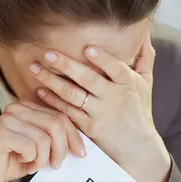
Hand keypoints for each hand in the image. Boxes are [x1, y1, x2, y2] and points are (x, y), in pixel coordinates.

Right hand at [0, 100, 83, 181]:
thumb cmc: (13, 161)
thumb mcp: (40, 147)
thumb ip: (55, 138)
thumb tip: (82, 144)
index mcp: (27, 106)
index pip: (60, 116)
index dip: (74, 135)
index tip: (80, 153)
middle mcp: (16, 108)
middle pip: (55, 124)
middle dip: (61, 149)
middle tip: (56, 165)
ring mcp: (7, 119)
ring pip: (44, 139)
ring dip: (42, 159)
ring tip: (32, 164)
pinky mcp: (0, 133)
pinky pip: (30, 147)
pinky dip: (31, 161)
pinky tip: (22, 163)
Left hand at [29, 32, 170, 181]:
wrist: (138, 147)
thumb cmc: (139, 111)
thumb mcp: (146, 84)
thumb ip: (145, 58)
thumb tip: (144, 34)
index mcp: (128, 84)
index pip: (116, 68)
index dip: (102, 59)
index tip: (87, 48)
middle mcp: (114, 98)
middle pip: (88, 79)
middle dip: (66, 65)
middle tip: (48, 54)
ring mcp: (100, 114)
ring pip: (73, 95)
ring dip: (51, 81)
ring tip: (35, 69)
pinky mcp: (88, 128)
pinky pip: (67, 112)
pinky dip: (52, 101)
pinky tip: (40, 91)